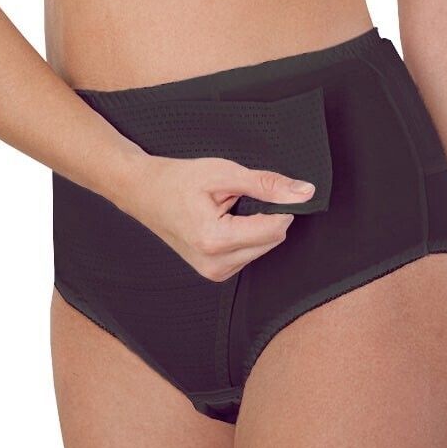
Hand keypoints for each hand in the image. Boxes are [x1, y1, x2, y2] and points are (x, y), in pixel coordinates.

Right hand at [116, 155, 314, 280]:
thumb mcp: (223, 173)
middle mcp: (215, 264)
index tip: (265, 190)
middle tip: (236, 198)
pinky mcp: (215, 273)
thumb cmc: (176, 180)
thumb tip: (303, 193)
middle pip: (272, 240)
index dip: (279, 206)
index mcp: (216, 240)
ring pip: (263, 248)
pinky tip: (223, 223)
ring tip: (225, 210)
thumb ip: (266, 185)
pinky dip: (245, 236)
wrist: (143, 192)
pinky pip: (249, 254)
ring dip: (254, 227)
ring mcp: (214, 272)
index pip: (275, 230)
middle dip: (264, 216)